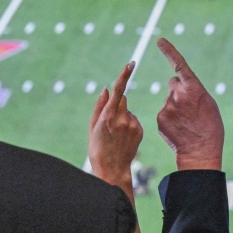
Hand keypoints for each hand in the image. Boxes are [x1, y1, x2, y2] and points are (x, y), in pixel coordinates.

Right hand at [89, 61, 142, 202]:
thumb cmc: (97, 148)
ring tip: (116, 134)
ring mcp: (133, 125)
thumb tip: (105, 88)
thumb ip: (99, 106)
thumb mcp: (93, 127)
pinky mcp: (140, 130)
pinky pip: (134, 120)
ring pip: (128, 111)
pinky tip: (124, 138)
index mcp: (108, 116)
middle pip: (122, 99)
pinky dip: (129, 125)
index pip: (118, 90)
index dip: (124, 75)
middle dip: (116, 104)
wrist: (112, 169)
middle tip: (109, 122)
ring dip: (122, 117)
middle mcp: (122, 118)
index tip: (131, 63)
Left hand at [156, 38, 224, 171]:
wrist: (200, 150)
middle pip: (173, 85)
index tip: (159, 40)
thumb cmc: (210, 127)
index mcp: (193, 88)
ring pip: (168, 100)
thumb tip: (176, 83)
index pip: (178, 65)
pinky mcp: (160, 118)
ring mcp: (166, 107)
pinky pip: (163, 113)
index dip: (169, 51)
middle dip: (179, 91)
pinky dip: (170, 118)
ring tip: (186, 122)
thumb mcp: (208, 103)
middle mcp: (177, 94)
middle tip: (190, 107)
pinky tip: (179, 128)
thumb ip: (192, 90)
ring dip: (175, 107)